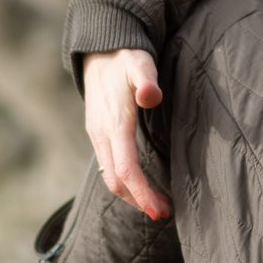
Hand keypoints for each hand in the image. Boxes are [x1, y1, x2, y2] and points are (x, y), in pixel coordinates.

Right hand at [80, 47, 169, 220]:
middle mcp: (101, 134)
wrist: (99, 49)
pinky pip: (109, 165)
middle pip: (116, 180)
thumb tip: (150, 96)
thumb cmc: (126, 56)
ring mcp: (97, 134)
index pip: (126, 169)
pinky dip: (125, 181)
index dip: (142, 193)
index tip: (159, 210)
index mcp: (114, 123)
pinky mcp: (98, 132)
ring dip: (132, 194)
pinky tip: (141, 183)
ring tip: (157, 204)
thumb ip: (147, 80)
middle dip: (139, 200)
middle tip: (165, 213)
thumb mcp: (139, 63)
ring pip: (110, 175)